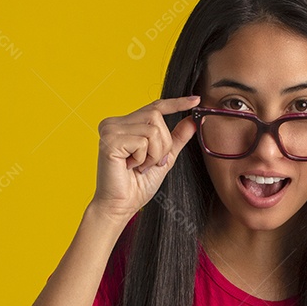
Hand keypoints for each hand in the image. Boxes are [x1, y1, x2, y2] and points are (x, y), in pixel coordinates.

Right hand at [92, 95, 200, 222]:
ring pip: (152, 130)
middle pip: (156, 117)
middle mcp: (114, 123)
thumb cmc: (137, 185)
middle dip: (163, 144)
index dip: (176, 103)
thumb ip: (176, 139)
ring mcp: (110, 130)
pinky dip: (144, 158)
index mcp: (124, 124)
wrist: (120, 206)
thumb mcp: (164, 158)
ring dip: (154, 154)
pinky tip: (131, 167)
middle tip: (152, 163)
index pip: (154, 107)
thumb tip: (192, 120)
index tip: (196, 100)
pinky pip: (142, 142)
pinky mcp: (110, 140)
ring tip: (140, 167)